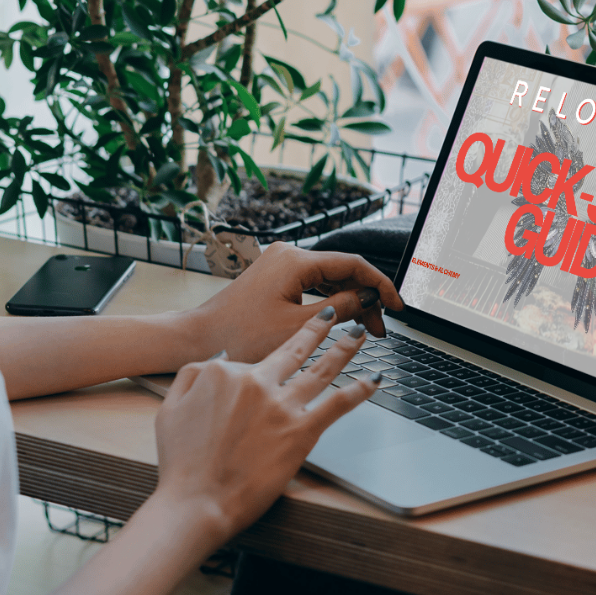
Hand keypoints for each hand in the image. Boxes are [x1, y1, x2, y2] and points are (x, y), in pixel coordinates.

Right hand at [155, 307, 379, 543]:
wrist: (196, 502)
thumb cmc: (182, 463)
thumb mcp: (170, 407)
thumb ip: (192, 375)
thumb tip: (219, 360)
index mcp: (225, 372)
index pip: (253, 361)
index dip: (259, 370)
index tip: (269, 369)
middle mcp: (257, 381)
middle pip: (295, 349)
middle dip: (318, 328)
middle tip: (332, 316)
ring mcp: (282, 405)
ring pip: (321, 368)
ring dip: (344, 348)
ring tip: (359, 334)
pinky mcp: (301, 431)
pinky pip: (337, 404)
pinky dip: (359, 390)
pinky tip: (374, 380)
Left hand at [186, 240, 403, 363]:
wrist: (198, 339)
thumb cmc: (240, 336)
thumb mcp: (298, 327)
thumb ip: (340, 309)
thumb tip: (368, 299)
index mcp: (296, 260)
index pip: (353, 264)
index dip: (379, 285)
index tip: (397, 306)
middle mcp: (289, 255)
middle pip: (342, 270)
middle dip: (365, 298)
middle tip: (380, 329)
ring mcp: (280, 265)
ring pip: (329, 279)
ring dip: (349, 302)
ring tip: (366, 329)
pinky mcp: (275, 278)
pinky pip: (313, 285)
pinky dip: (330, 302)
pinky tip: (342, 321)